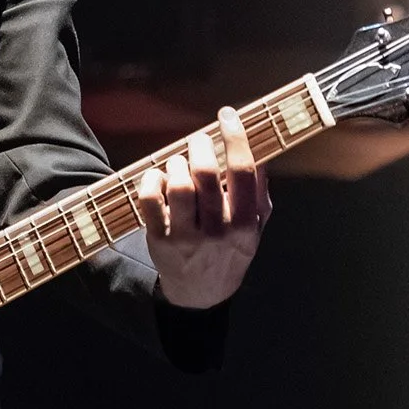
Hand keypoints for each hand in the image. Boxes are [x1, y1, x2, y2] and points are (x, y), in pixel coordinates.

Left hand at [135, 106, 271, 310]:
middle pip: (205, 174)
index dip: (235, 137)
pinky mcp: (159, 239)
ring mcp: (186, 236)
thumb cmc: (230, 250)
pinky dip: (151, 181)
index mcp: (245, 223)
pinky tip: (159, 178)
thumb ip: (259, 193)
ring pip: (177, 185)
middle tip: (198, 140)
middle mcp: (217, 230)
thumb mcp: (256, 228)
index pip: (243, 171)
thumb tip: (259, 154)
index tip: (227, 116)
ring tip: (179, 162)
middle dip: (199, 145)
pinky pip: (149, 200)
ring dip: (176, 163)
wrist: (202, 293)